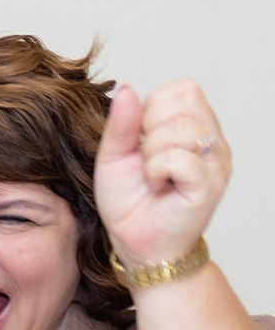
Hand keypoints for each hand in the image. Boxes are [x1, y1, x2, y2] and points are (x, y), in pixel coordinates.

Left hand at [96, 80, 227, 267]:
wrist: (134, 241)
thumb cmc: (128, 199)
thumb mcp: (114, 153)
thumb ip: (121, 122)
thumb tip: (127, 89)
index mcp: (193, 127)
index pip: (183, 89)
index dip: (152, 108)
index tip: (143, 139)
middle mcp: (212, 141)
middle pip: (184, 103)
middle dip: (151, 129)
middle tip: (148, 160)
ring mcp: (215, 163)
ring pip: (182, 128)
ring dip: (153, 153)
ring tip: (154, 175)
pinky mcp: (209, 185)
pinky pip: (179, 158)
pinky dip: (156, 171)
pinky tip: (159, 186)